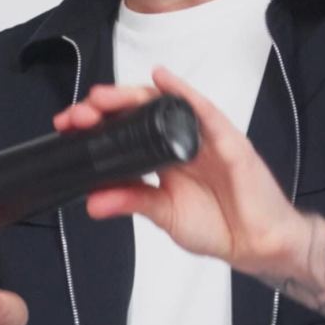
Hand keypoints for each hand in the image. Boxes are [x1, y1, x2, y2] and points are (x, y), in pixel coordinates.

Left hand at [53, 66, 310, 277]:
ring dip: (131, 97)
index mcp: (161, 155)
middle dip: (105, 107)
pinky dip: (182, 93)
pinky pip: (203, 111)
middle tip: (78, 113)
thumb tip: (92, 202)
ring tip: (104, 97)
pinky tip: (162, 80)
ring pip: (163, 105)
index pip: (123, 130)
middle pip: (137, 111)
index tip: (66, 126)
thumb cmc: (217, 224)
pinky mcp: (227, 140)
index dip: (95, 124)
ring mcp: (202, 136)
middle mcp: (178, 139)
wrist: (258, 244)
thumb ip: (131, 202)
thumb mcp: (164, 214)